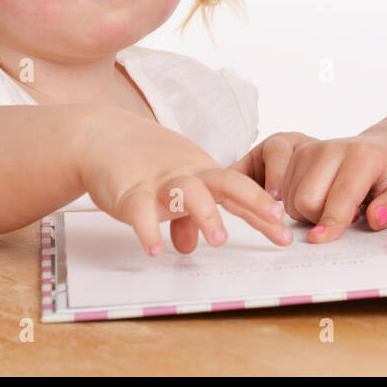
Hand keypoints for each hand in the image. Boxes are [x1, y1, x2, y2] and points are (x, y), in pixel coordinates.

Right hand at [76, 108, 291, 255]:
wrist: (100, 137)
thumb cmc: (143, 163)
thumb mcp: (172, 188)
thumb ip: (184, 219)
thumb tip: (190, 247)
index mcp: (202, 174)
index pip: (240, 192)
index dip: (263, 212)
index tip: (286, 233)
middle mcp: (187, 175)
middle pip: (227, 183)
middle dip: (253, 200)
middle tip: (275, 219)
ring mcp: (159, 182)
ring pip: (189, 193)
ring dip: (206, 215)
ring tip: (220, 239)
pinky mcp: (129, 190)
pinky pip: (140, 210)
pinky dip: (147, 229)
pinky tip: (155, 248)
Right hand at [229, 130, 386, 241]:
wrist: (386, 148)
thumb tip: (374, 219)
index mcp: (362, 156)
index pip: (340, 196)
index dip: (331, 223)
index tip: (321, 240)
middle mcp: (332, 148)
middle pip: (307, 200)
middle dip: (321, 220)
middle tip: (348, 217)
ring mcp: (311, 150)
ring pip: (294, 200)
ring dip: (311, 214)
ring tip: (337, 206)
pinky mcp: (298, 155)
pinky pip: (287, 195)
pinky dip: (302, 205)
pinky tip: (324, 199)